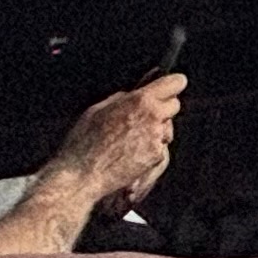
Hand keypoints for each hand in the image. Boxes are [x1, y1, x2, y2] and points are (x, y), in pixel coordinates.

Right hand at [51, 71, 182, 213]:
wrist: (82, 175)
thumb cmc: (84, 143)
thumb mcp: (98, 109)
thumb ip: (122, 98)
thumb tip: (135, 92)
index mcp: (140, 100)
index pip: (175, 82)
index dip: (173, 84)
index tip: (170, 86)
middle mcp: (153, 118)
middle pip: (174, 105)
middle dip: (163, 109)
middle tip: (144, 116)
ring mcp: (156, 139)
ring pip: (167, 128)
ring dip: (157, 130)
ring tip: (131, 139)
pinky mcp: (156, 157)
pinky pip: (160, 148)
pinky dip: (151, 150)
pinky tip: (131, 154)